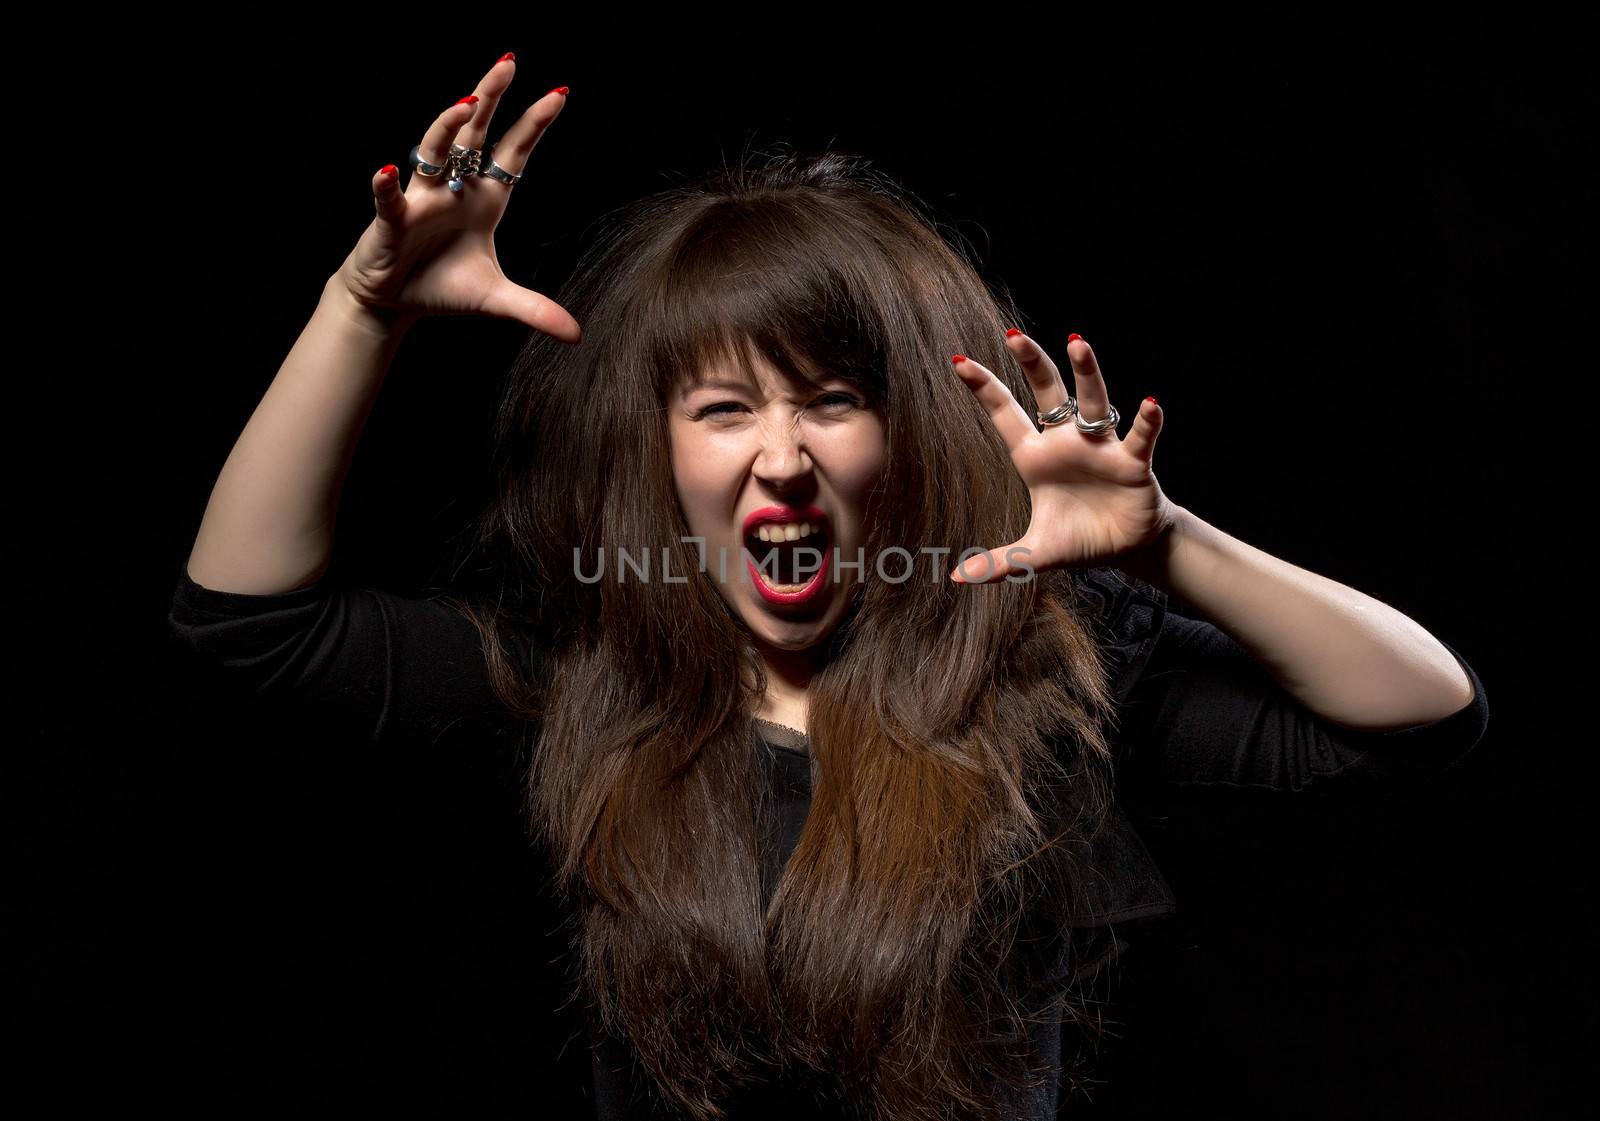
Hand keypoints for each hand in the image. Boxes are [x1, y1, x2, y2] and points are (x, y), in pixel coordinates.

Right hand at [333, 54, 581, 342]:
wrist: (392, 303)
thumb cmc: (441, 287)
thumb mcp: (496, 300)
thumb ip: (536, 310)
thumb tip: (577, 335)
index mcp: (485, 197)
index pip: (513, 151)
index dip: (535, 124)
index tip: (560, 94)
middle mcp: (454, 187)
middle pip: (474, 133)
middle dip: (491, 97)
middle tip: (509, 64)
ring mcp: (421, 198)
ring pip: (434, 150)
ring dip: (447, 126)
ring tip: (466, 104)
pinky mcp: (391, 219)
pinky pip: (389, 197)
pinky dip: (387, 184)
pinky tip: (388, 170)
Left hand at [948, 332, 1179, 582]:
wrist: (1125, 548)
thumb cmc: (1079, 538)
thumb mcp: (1035, 554)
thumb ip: (999, 563)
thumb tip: (956, 578)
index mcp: (1035, 458)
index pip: (1005, 416)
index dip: (984, 389)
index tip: (957, 361)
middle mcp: (1066, 442)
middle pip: (1047, 394)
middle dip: (1032, 364)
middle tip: (1012, 335)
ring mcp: (1100, 448)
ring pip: (1092, 402)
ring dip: (1086, 374)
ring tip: (1077, 343)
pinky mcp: (1133, 463)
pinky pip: (1139, 438)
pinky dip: (1146, 423)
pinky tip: (1151, 405)